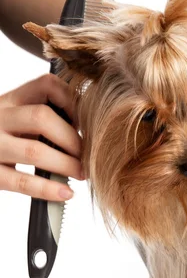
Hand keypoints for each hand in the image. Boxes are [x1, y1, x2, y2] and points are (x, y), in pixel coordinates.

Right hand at [0, 74, 83, 200]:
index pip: (46, 85)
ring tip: (81, 174)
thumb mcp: (17, 120)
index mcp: (10, 101)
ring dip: (66, 165)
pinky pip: (22, 181)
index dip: (73, 102)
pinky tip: (65, 193)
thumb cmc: (2, 139)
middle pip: (41, 117)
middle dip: (72, 139)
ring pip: (34, 151)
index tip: (86, 122)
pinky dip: (49, 189)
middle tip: (87, 155)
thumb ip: (43, 119)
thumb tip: (86, 130)